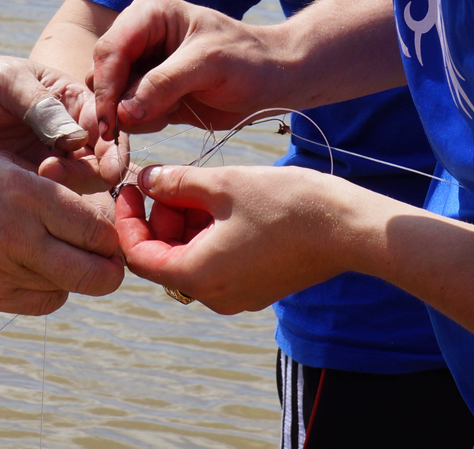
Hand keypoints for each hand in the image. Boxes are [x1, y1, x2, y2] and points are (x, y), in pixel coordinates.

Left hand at [0, 54, 119, 193]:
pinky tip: (27, 190)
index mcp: (66, 98)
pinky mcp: (24, 187)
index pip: (105, 121)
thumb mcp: (5, 82)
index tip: (104, 158)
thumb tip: (79, 137)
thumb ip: (42, 106)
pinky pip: (50, 199)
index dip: (110, 141)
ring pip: (80, 183)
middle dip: (90, 166)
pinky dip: (49, 199)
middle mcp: (62, 132)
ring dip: (70, 183)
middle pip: (99, 158)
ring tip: (40, 173)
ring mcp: (45, 161)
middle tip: (55, 166)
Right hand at [0, 150, 124, 313]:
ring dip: (75, 274)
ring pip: (71, 289)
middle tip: (105, 255)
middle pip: (98, 273)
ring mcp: (1, 272)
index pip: (98, 228)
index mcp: (25, 192)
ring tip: (62, 253)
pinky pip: (41, 303)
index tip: (109, 227)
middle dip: (110, 267)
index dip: (113, 232)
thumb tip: (94, 214)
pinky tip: (35, 269)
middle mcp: (19, 235)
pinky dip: (49, 289)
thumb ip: (47, 191)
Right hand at [91, 0, 298, 138]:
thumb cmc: (248, 60)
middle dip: (111, 106)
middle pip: (102, 74)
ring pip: (111, 97)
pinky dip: (137, 125)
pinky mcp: (149, 92)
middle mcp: (139, 36)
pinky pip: (127, 113)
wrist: (274, 80)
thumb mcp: (209, 65)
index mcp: (149, 13)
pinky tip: (163, 122)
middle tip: (124, 134)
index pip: (110, 50)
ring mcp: (142, 66)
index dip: (106, 86)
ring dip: (125, 119)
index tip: (110, 123)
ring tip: (156, 123)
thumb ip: (164, 84)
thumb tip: (123, 112)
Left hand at [114, 163, 379, 313]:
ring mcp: (238, 295)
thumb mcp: (222, 185)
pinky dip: (208, 233)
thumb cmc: (286, 205)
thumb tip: (146, 180)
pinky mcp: (257, 286)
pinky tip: (222, 201)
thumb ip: (176, 183)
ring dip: (185, 223)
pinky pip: (217, 262)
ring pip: (191, 258)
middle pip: (164, 257)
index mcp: (198, 275)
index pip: (139, 256)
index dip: (127, 220)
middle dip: (160, 217)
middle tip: (169, 178)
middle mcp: (215, 295)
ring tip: (200, 184)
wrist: (347, 227)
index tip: (129, 188)